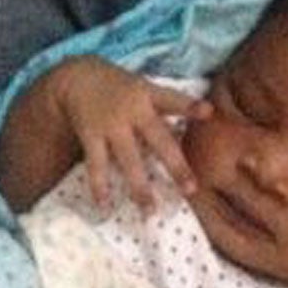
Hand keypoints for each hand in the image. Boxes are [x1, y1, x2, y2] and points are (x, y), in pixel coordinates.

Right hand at [46, 57, 208, 210]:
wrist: (78, 76)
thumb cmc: (120, 88)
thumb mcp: (143, 88)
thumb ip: (163, 109)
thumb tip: (194, 130)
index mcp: (149, 95)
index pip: (173, 100)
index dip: (190, 106)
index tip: (208, 112)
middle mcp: (133, 110)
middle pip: (158, 139)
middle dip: (175, 165)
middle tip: (190, 189)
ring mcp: (111, 124)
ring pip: (129, 159)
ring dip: (139, 187)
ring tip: (150, 211)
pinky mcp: (91, 135)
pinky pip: (97, 165)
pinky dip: (100, 186)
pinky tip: (104, 206)